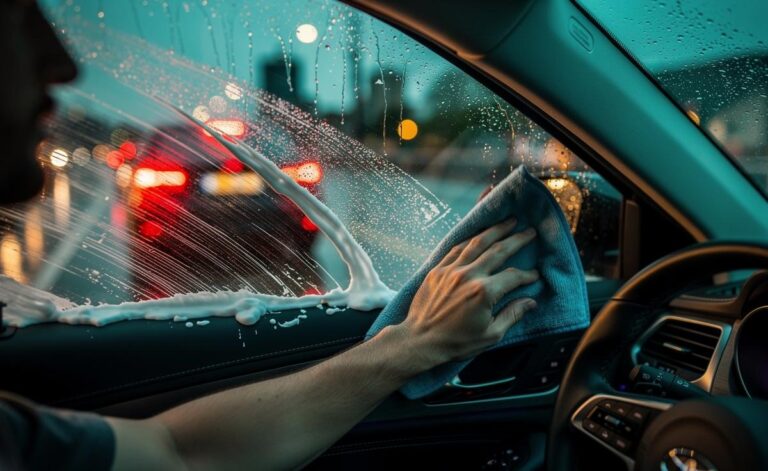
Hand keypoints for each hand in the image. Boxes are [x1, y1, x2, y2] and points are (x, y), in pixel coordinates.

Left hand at [397, 218, 538, 369]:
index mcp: (484, 292)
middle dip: (516, 239)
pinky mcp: (437, 270)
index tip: (534, 275)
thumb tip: (531, 302)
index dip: (527, 275)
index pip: (513, 276)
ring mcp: (451, 270)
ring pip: (477, 243)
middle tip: (529, 231)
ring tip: (508, 221)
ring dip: (495, 230)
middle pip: (498, 250)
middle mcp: (468, 275)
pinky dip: (470, 239)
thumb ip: (512, 315)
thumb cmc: (456, 342)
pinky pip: (456, 248)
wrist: (420, 340)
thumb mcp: (490, 335)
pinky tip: (479, 235)